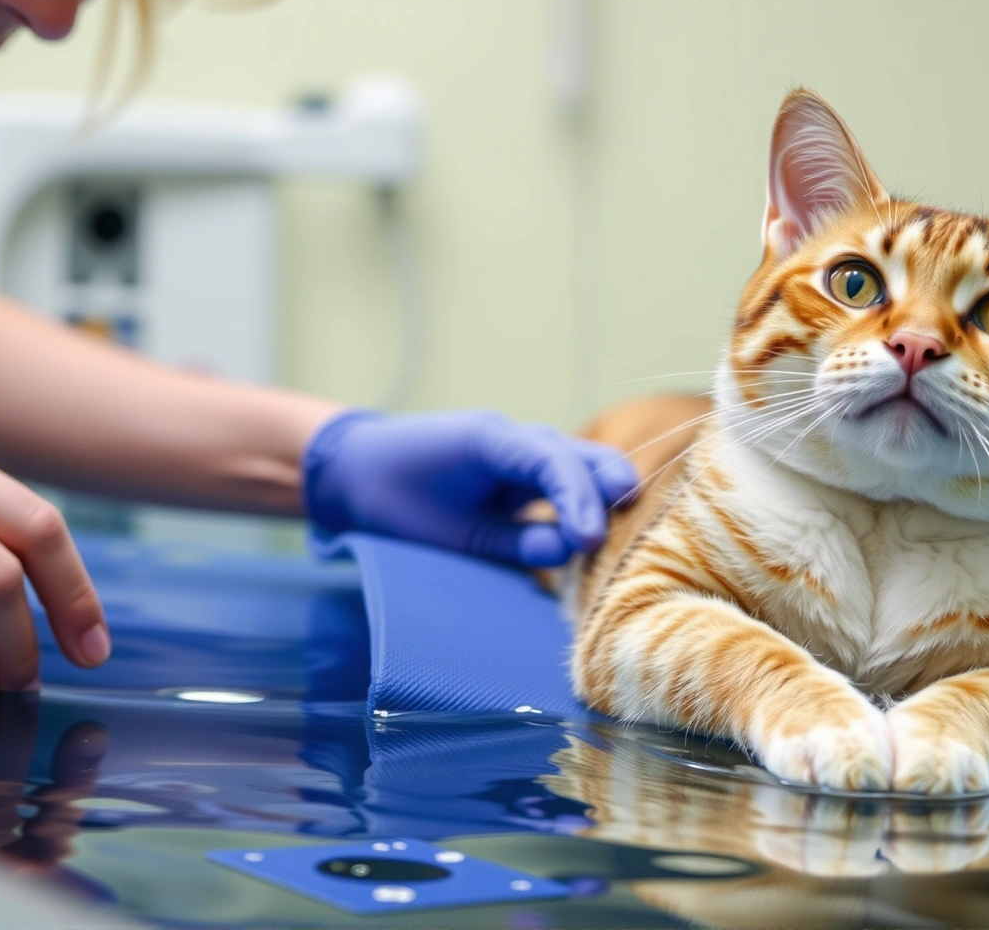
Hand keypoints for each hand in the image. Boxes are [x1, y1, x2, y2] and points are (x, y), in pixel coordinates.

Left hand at [300, 409, 639, 566]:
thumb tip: (570, 549)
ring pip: (578, 472)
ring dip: (601, 501)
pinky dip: (581, 514)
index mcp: (493, 440)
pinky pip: (561, 493)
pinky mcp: (519, 483)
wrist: (355, 475)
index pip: (554, 461)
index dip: (580, 500)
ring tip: (623, 541)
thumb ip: (510, 539)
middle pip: (581, 457)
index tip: (591, 539)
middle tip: (633, 525)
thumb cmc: (391, 495)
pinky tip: (594, 546)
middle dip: (610, 487)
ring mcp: (520, 461)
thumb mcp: (448, 529)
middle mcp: (515, 443)